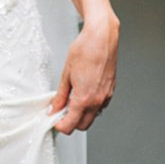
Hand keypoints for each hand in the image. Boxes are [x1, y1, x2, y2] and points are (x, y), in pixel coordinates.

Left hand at [50, 12, 118, 134]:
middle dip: (71, 122)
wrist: (101, 38)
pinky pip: (100, 106)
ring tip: (71, 99)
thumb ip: (60, 95)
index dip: (59, 125)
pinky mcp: (111, 90)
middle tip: (61, 111)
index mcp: (84, 99)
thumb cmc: (84, 51)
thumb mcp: (66, 74)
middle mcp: (97, 101)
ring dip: (82, 114)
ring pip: (92, 116)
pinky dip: (91, 106)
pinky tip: (84, 93)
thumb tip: (54, 108)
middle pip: (82, 125)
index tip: (53, 119)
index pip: (70, 125)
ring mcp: (106, 97)